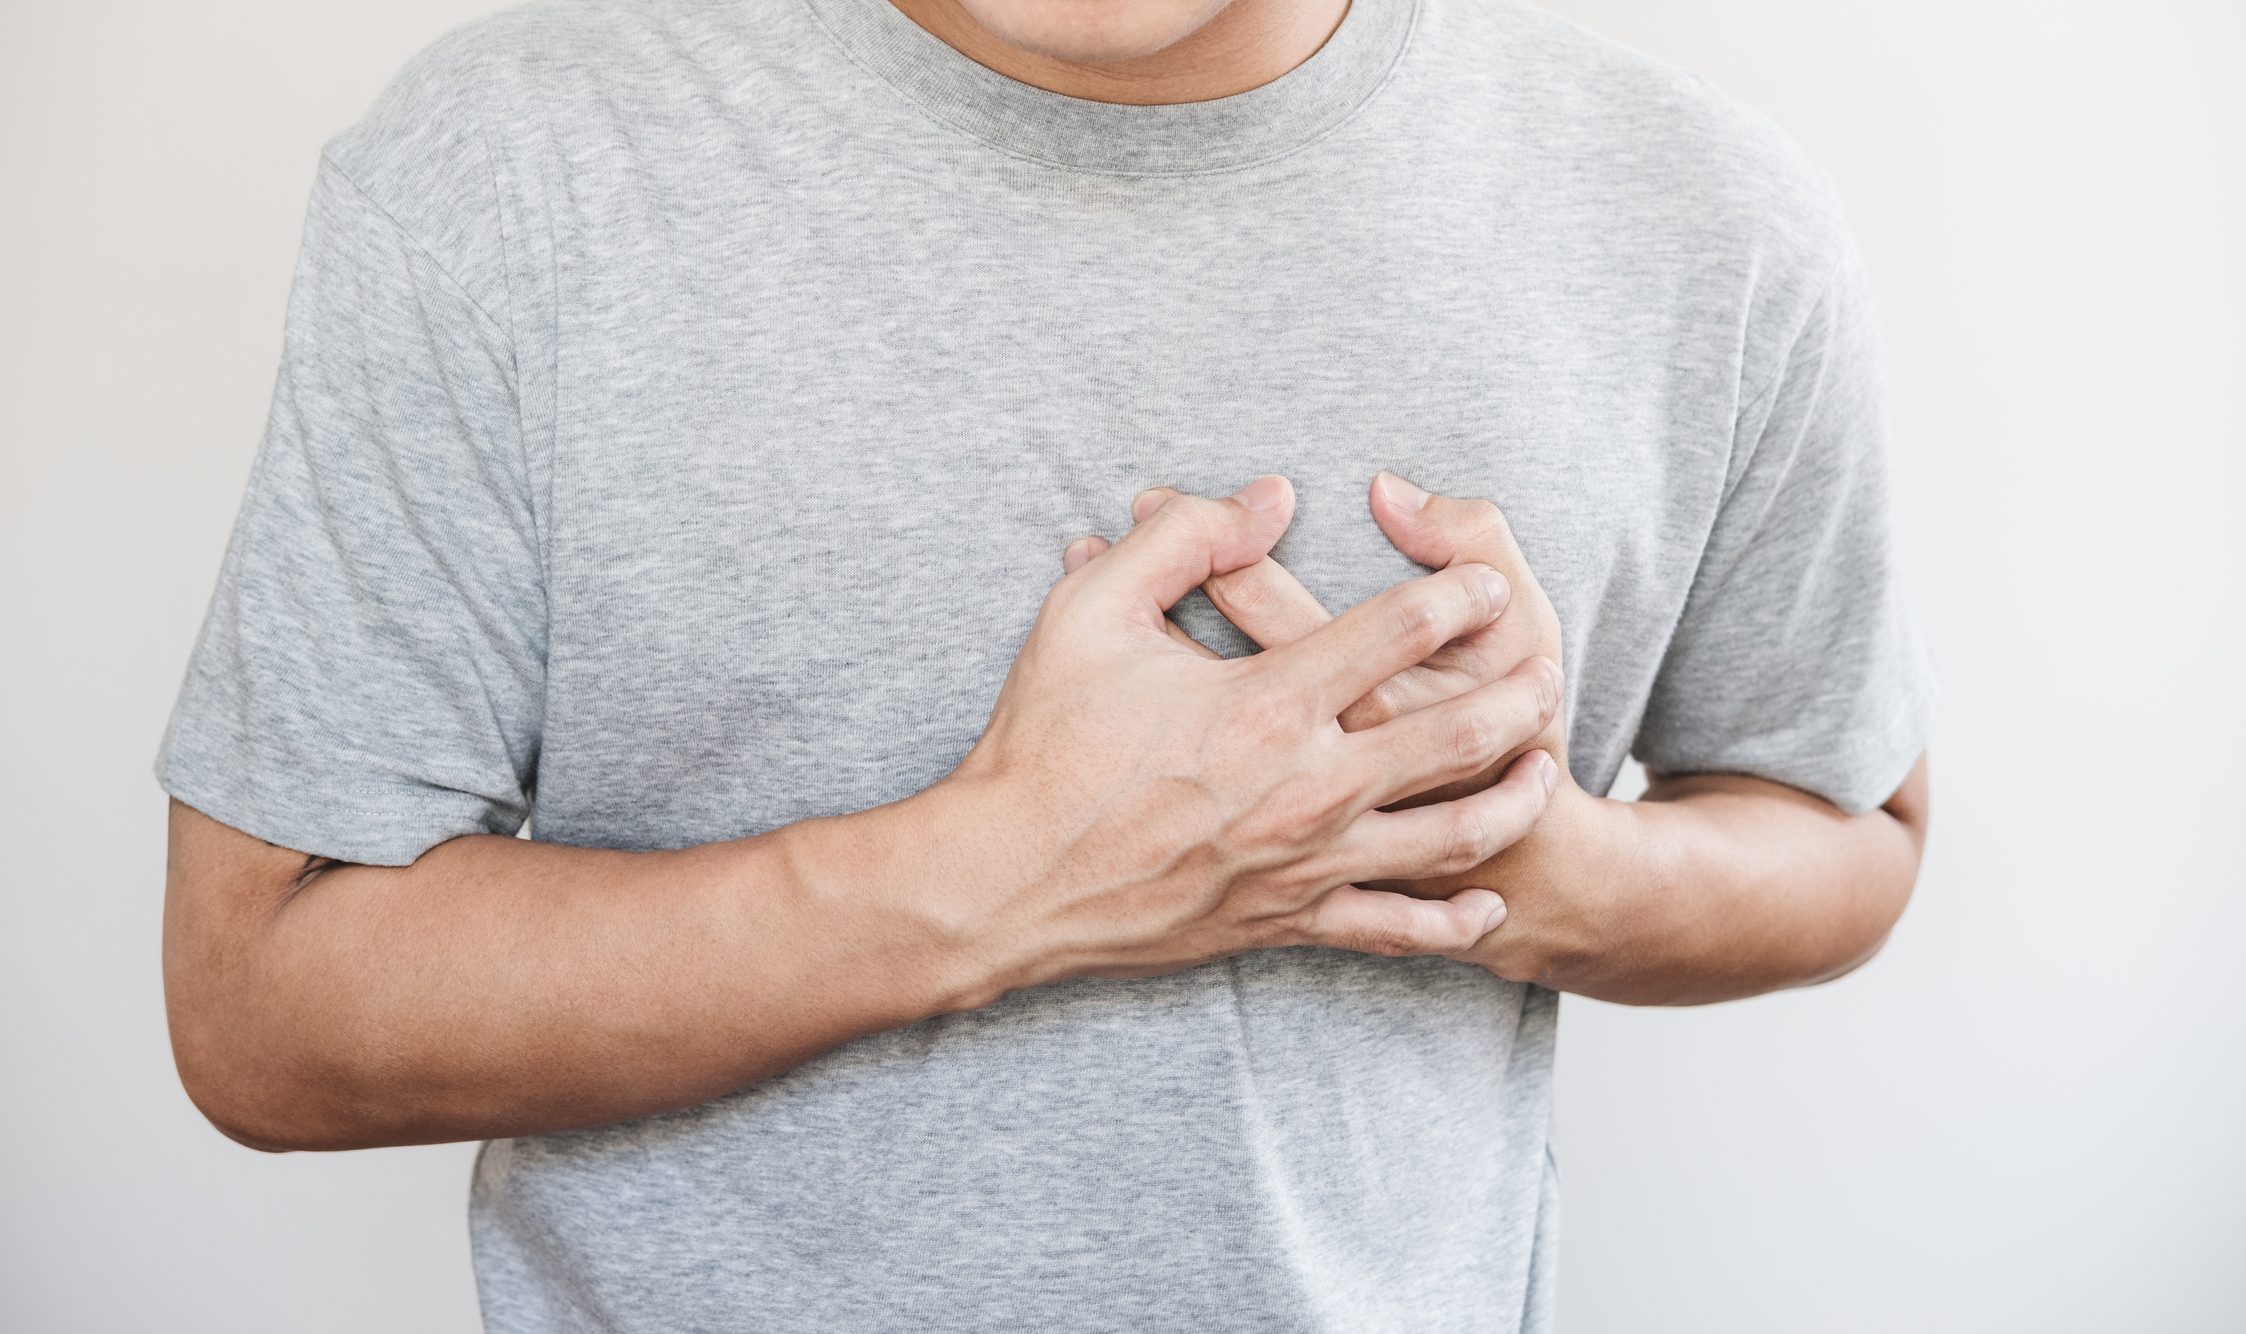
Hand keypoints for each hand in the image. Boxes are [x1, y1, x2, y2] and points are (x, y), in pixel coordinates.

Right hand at [934, 474, 1564, 996]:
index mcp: (1269, 701)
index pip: (1401, 630)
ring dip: (1514, 796)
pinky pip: (1398, 931)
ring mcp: (1306, 862)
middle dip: (1521, 695)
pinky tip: (1488, 900)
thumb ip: (1184, 538)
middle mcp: (1307, 786)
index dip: (1460, 593)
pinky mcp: (1288, 922)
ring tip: (1545, 768)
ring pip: (1453, 833)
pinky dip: (1454, 919)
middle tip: (1549, 668)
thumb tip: (1267, 496)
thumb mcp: (1088, 611)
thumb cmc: (1040, 743)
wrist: (1001, 883)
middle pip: (1460, 733)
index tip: (1485, 580)